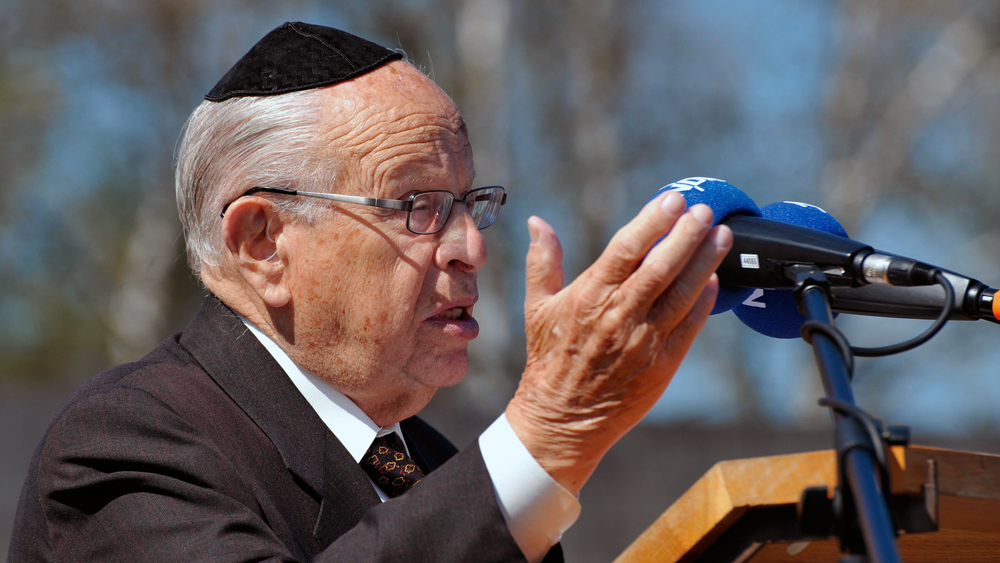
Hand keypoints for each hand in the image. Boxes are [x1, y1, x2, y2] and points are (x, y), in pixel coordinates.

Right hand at [505, 191, 731, 494]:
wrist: (563, 419)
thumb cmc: (549, 358)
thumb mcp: (537, 307)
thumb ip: (542, 261)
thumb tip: (538, 222)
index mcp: (589, 296)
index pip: (625, 250)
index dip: (651, 222)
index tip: (672, 200)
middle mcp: (620, 316)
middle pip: (661, 268)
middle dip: (687, 235)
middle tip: (705, 211)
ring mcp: (644, 341)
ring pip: (682, 293)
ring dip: (705, 261)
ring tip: (722, 235)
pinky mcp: (663, 364)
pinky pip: (690, 326)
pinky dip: (704, 301)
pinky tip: (715, 278)